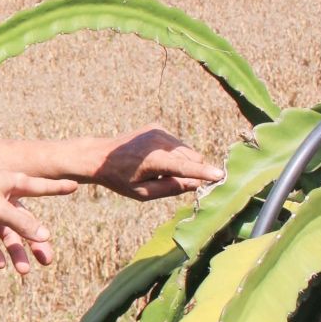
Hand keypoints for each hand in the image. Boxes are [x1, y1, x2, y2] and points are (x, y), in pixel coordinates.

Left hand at [0, 169, 77, 272]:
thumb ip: (22, 223)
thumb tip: (45, 236)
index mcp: (13, 184)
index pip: (41, 188)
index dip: (58, 188)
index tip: (74, 186)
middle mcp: (2, 195)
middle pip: (25, 221)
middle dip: (36, 241)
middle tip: (48, 261)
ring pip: (6, 234)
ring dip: (14, 252)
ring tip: (22, 271)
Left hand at [84, 126, 223, 199]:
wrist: (100, 157)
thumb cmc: (120, 179)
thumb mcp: (142, 193)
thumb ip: (169, 189)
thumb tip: (195, 184)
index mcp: (154, 160)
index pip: (185, 167)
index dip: (203, 173)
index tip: (220, 176)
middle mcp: (159, 142)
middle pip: (192, 158)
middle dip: (192, 171)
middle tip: (174, 182)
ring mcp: (159, 132)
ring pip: (187, 151)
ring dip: (182, 163)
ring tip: (157, 170)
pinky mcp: (157, 128)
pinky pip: (177, 145)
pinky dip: (175, 154)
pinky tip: (155, 161)